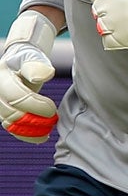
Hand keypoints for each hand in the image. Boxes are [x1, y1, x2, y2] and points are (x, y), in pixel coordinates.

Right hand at [0, 10, 56, 141]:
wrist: (18, 65)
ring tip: (49, 131)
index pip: (17, 97)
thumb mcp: (33, 58)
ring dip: (31, 131)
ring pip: (11, 124)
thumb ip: (37, 66)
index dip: (36, 106)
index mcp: (1, 77)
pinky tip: (42, 137)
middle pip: (13, 113)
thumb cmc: (28, 60)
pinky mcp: (3, 114)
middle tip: (53, 120)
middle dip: (35, 120)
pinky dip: (27, 136)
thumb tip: (45, 74)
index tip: (52, 109)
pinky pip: (12, 129)